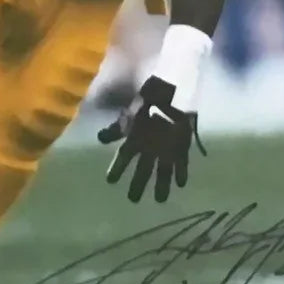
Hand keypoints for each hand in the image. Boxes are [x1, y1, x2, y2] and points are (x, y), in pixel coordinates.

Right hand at [98, 76, 205, 202]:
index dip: (117, 168)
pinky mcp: (183, 145)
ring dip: (161, 184)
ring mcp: (167, 147)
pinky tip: (181, 183)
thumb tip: (101, 136)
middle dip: (137, 184)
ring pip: (162, 170)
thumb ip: (118, 120)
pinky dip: (181, 171)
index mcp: (135, 136)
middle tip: (133, 200)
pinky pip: (182, 162)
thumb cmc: (152, 91)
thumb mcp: (133, 103)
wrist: (175, 83)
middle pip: (142, 169)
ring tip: (160, 200)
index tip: (110, 181)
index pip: (124, 157)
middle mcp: (149, 146)